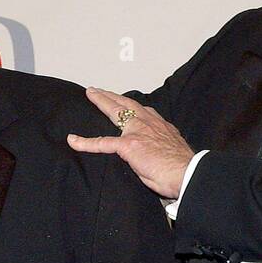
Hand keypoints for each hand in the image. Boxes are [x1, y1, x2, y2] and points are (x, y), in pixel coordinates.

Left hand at [68, 88, 194, 198]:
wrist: (187, 173)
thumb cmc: (184, 169)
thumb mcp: (172, 153)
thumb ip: (159, 149)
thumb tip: (154, 157)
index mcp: (161, 126)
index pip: (144, 112)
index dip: (133, 106)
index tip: (127, 102)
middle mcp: (148, 124)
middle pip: (127, 104)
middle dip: (113, 95)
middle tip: (101, 89)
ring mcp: (136, 132)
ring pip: (115, 111)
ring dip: (102, 101)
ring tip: (90, 94)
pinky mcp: (127, 145)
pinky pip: (102, 142)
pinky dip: (86, 142)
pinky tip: (73, 140)